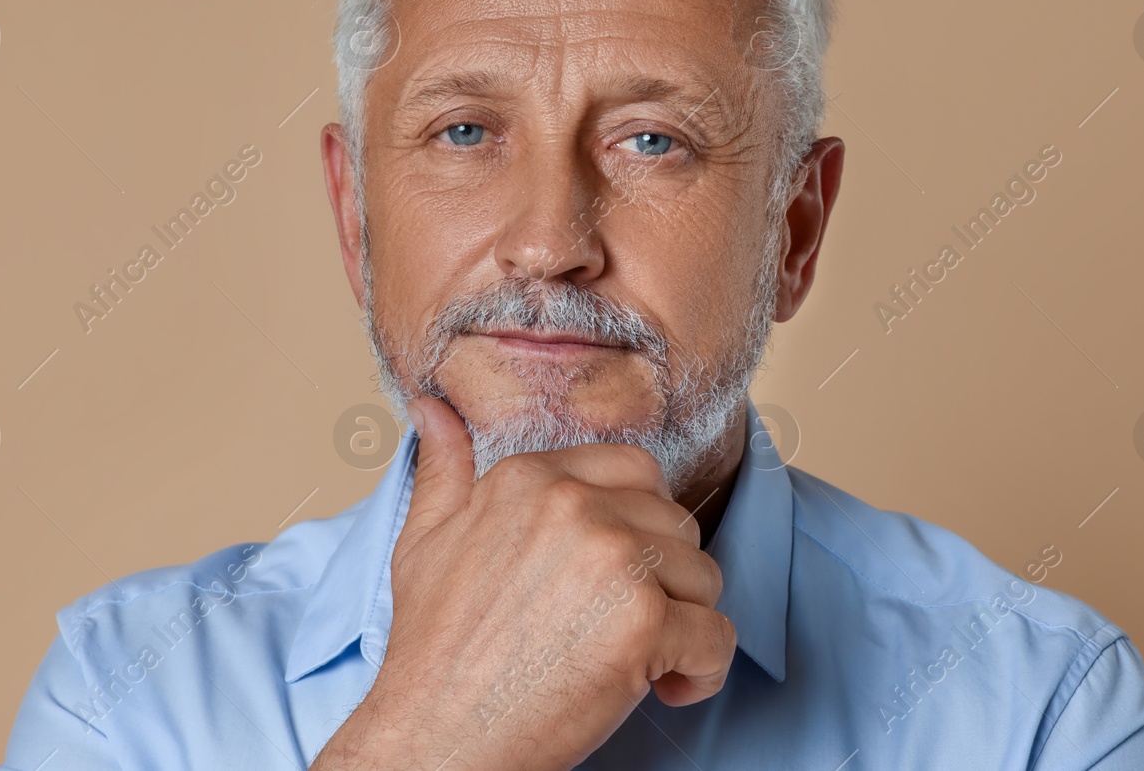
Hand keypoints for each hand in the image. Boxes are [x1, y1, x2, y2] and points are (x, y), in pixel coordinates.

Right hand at [311, 394, 735, 770]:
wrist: (436, 740)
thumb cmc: (434, 651)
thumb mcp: (425, 542)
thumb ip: (445, 468)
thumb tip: (433, 406)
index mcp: (530, 478)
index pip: (636, 470)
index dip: (639, 528)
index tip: (613, 578)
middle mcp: (575, 506)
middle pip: (676, 522)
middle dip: (664, 578)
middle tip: (622, 625)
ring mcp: (613, 560)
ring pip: (703, 576)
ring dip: (683, 624)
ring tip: (638, 661)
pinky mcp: (644, 623)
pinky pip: (718, 636)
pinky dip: (703, 671)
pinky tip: (663, 691)